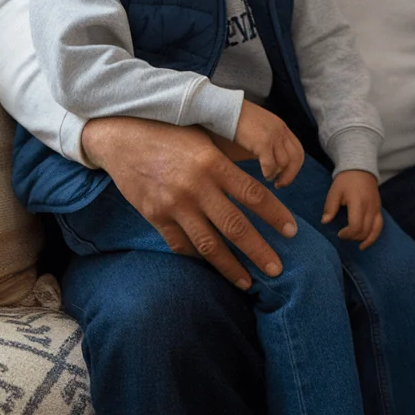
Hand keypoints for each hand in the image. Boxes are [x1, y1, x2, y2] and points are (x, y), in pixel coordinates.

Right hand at [81, 117, 297, 287]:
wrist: (122, 136)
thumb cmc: (170, 132)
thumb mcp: (205, 138)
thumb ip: (229, 162)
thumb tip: (262, 181)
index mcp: (213, 163)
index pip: (254, 195)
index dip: (275, 215)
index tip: (292, 231)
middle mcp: (196, 187)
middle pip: (235, 226)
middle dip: (259, 251)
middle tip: (277, 270)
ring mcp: (174, 205)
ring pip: (208, 244)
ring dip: (231, 266)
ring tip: (248, 282)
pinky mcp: (155, 216)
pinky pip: (181, 245)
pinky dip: (198, 259)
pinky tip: (213, 268)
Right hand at [233, 101, 304, 186]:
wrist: (222, 109)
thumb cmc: (234, 125)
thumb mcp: (257, 132)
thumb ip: (266, 145)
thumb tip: (271, 166)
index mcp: (281, 128)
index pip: (298, 150)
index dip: (294, 167)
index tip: (284, 177)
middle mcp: (281, 130)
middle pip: (296, 157)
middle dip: (290, 174)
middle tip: (280, 184)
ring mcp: (273, 135)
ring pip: (284, 163)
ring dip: (276, 174)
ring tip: (267, 177)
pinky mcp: (263, 141)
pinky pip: (271, 164)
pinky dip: (268, 172)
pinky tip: (262, 175)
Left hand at [321, 170, 383, 249]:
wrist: (360, 168)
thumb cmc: (346, 180)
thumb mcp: (334, 191)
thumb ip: (330, 207)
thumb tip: (325, 222)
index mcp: (358, 203)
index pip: (356, 226)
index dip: (347, 234)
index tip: (339, 233)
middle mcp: (370, 207)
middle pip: (364, 231)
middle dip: (353, 237)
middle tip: (343, 235)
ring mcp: (376, 208)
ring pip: (374, 231)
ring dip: (363, 239)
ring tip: (355, 243)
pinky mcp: (379, 209)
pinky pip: (379, 226)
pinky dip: (373, 236)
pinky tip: (365, 242)